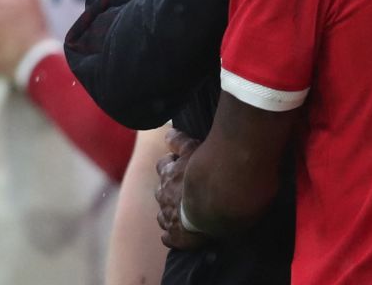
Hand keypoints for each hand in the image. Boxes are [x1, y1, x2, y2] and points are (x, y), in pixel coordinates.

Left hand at [155, 128, 205, 249]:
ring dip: (169, 212)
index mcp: (168, 174)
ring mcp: (169, 217)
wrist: (210, 205)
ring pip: (162, 214)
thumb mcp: (192, 149)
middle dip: (168, 189)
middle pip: (161, 191)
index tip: (177, 163)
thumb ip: (179, 140)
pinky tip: (176, 235)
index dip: (170, 164)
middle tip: (181, 189)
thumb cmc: (203, 174)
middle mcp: (165, 195)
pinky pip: (168, 237)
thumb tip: (167, 133)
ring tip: (181, 212)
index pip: (163, 165)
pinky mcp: (176, 236)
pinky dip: (170, 235)